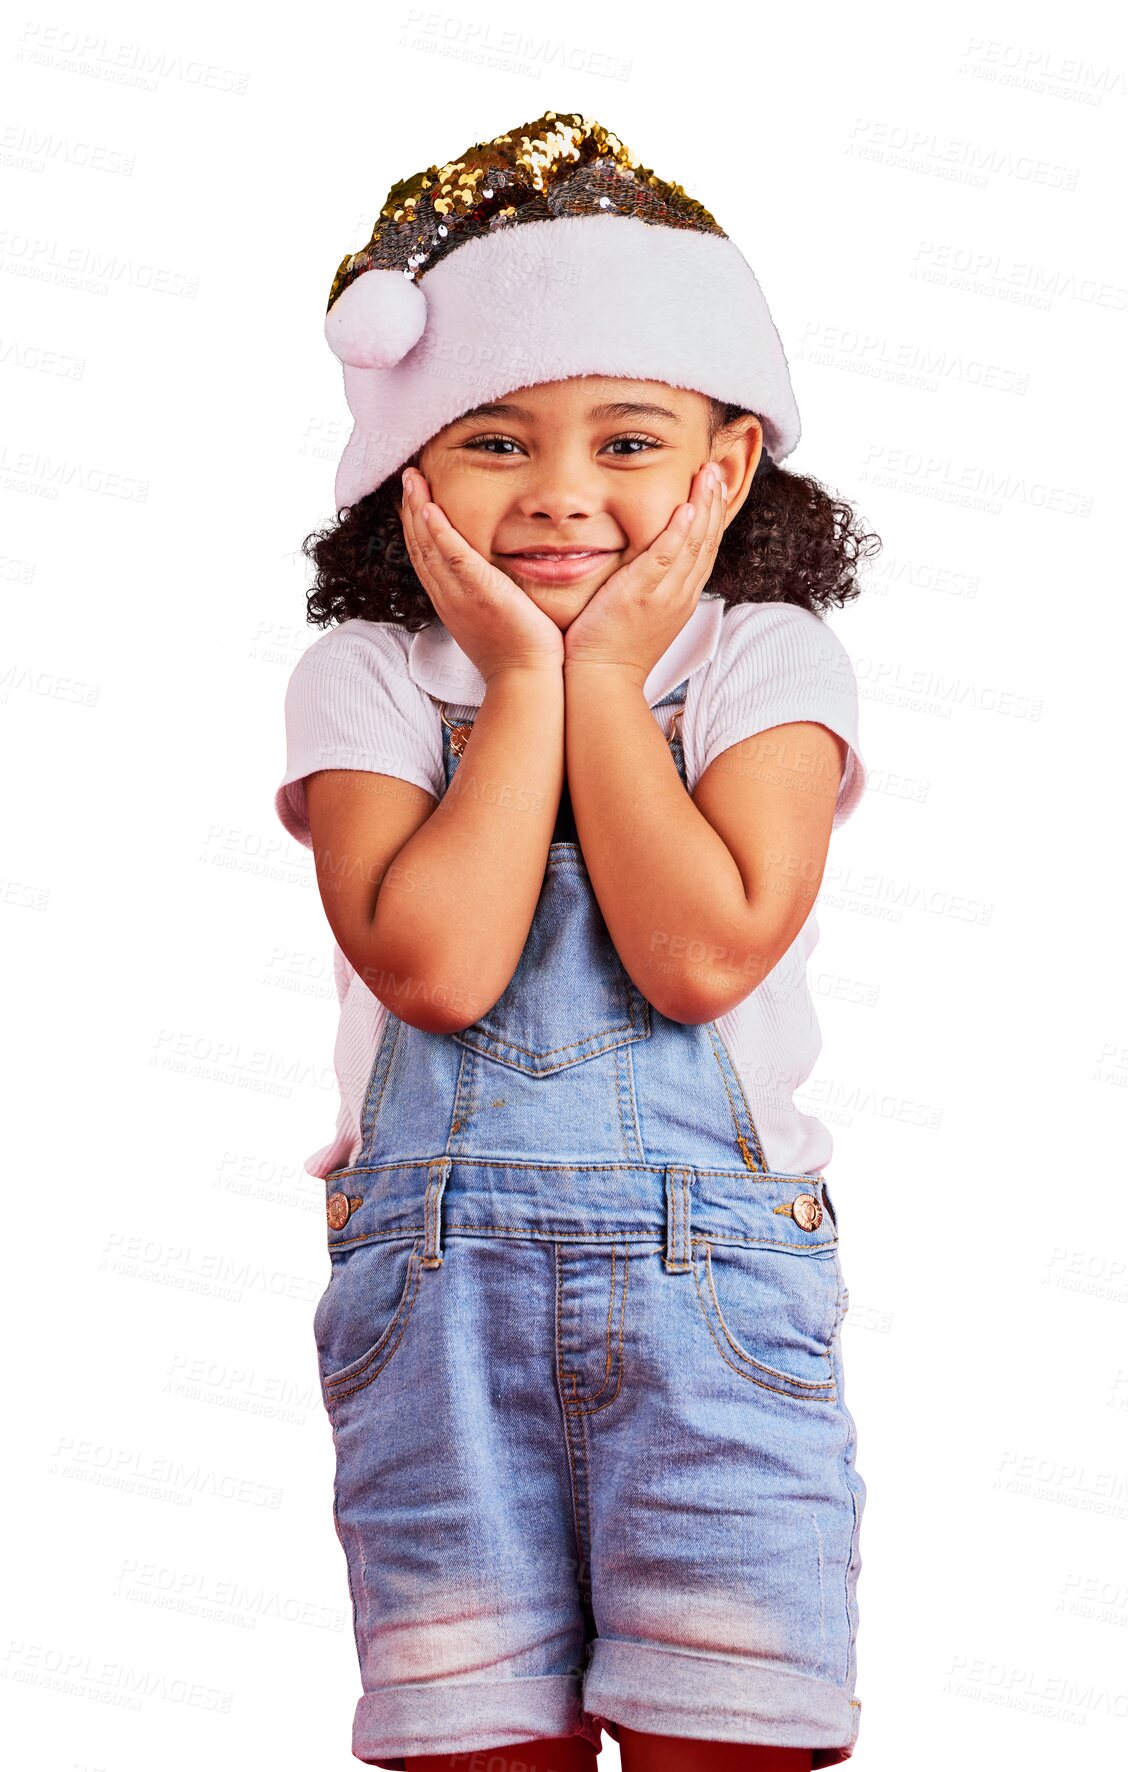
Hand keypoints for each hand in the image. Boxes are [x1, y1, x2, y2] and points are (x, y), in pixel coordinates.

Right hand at [400, 467, 563, 680]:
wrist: (525, 678)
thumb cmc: (520, 653)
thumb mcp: (497, 618)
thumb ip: (492, 595)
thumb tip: (499, 581)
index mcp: (450, 601)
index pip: (426, 557)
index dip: (417, 526)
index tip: (415, 498)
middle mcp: (447, 596)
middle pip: (419, 546)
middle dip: (410, 509)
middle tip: (408, 476)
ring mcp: (458, 595)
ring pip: (427, 546)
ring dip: (417, 510)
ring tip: (413, 479)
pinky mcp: (478, 592)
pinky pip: (452, 556)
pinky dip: (438, 532)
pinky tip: (430, 508)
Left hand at [562, 461, 726, 685]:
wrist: (602, 681)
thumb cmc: (611, 651)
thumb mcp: (641, 616)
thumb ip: (648, 588)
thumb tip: (645, 568)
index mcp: (681, 599)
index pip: (705, 551)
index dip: (713, 517)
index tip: (714, 489)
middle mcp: (680, 596)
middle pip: (706, 542)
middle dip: (714, 503)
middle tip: (716, 470)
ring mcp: (664, 596)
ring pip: (693, 545)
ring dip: (703, 507)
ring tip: (707, 475)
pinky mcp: (641, 596)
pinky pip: (666, 559)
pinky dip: (678, 532)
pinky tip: (685, 508)